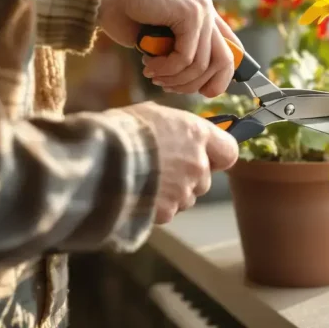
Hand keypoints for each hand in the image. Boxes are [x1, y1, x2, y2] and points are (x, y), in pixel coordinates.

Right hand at [97, 0, 241, 96]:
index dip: (221, 78)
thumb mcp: (160, 40)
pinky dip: (167, 69)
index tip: (202, 91)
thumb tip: (199, 83)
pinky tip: (150, 65)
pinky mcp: (190, 13)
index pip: (231, 52)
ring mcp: (201, 10)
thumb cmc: (125, 14)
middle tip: (170, 87)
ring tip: (155, 76)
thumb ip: (181, 53)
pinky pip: (186, 57)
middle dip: (198, 84)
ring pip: (201, 64)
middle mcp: (207, 10)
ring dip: (175, 79)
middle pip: (225, 62)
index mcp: (204, 15)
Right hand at [120, 102, 238, 223]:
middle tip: (159, 170)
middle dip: (187, 178)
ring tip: (142, 182)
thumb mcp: (151, 115)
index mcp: (197, 135)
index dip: (218, 156)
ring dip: (171, 194)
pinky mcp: (167, 212)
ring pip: (185, 198)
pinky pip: (166, 212)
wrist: (99, 160)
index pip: (229, 152)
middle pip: (204, 179)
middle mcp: (198, 165)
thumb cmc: (122, 131)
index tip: (205, 156)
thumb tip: (175, 133)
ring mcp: (184, 191)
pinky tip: (135, 195)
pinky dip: (154, 208)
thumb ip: (174, 129)